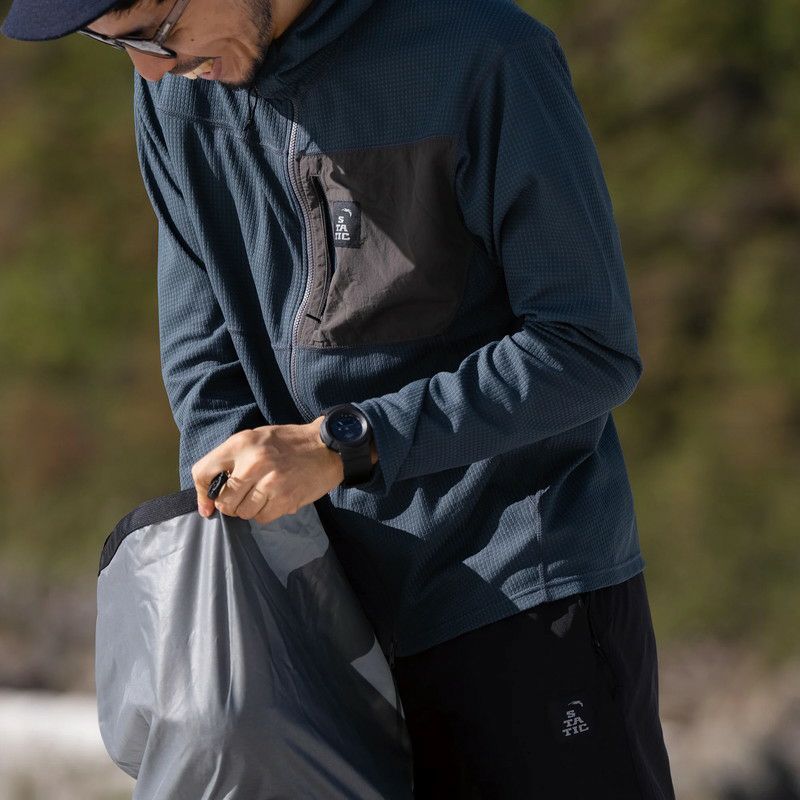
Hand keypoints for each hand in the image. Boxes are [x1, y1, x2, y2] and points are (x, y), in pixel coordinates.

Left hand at [191, 417, 343, 523]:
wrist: (327, 447)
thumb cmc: (287, 443)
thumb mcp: (255, 438)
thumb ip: (230, 461)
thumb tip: (207, 499)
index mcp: (241, 443)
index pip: (203, 472)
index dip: (201, 493)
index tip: (206, 505)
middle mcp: (253, 461)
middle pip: (223, 500)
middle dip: (229, 504)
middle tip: (243, 497)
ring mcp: (270, 481)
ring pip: (241, 512)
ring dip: (248, 509)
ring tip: (262, 496)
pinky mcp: (285, 498)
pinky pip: (261, 518)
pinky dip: (264, 513)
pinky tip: (274, 500)